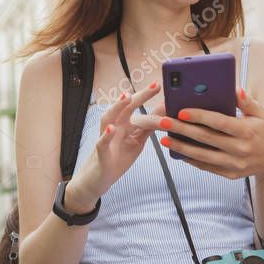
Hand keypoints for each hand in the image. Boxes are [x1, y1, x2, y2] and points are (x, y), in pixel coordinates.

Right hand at [65, 82, 162, 211]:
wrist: (99, 178)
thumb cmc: (118, 157)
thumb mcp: (138, 141)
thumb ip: (149, 126)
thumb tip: (164, 110)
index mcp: (126, 124)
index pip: (139, 109)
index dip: (150, 99)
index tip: (163, 86)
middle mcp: (115, 127)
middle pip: (126, 108)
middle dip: (140, 96)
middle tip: (154, 86)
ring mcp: (107, 138)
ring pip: (109, 119)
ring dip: (117, 107)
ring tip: (127, 97)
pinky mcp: (101, 153)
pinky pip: (102, 143)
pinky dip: (106, 135)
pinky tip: (111, 128)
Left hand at [130, 87, 263, 179]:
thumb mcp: (261, 114)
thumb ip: (246, 101)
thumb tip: (234, 88)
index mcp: (247, 131)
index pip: (219, 122)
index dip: (200, 116)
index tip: (181, 110)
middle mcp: (240, 149)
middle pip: (206, 139)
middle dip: (182, 130)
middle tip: (164, 122)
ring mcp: (235, 164)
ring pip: (203, 156)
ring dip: (181, 148)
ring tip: (164, 140)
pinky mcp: (231, 174)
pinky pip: (207, 167)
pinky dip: (192, 160)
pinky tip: (178, 152)